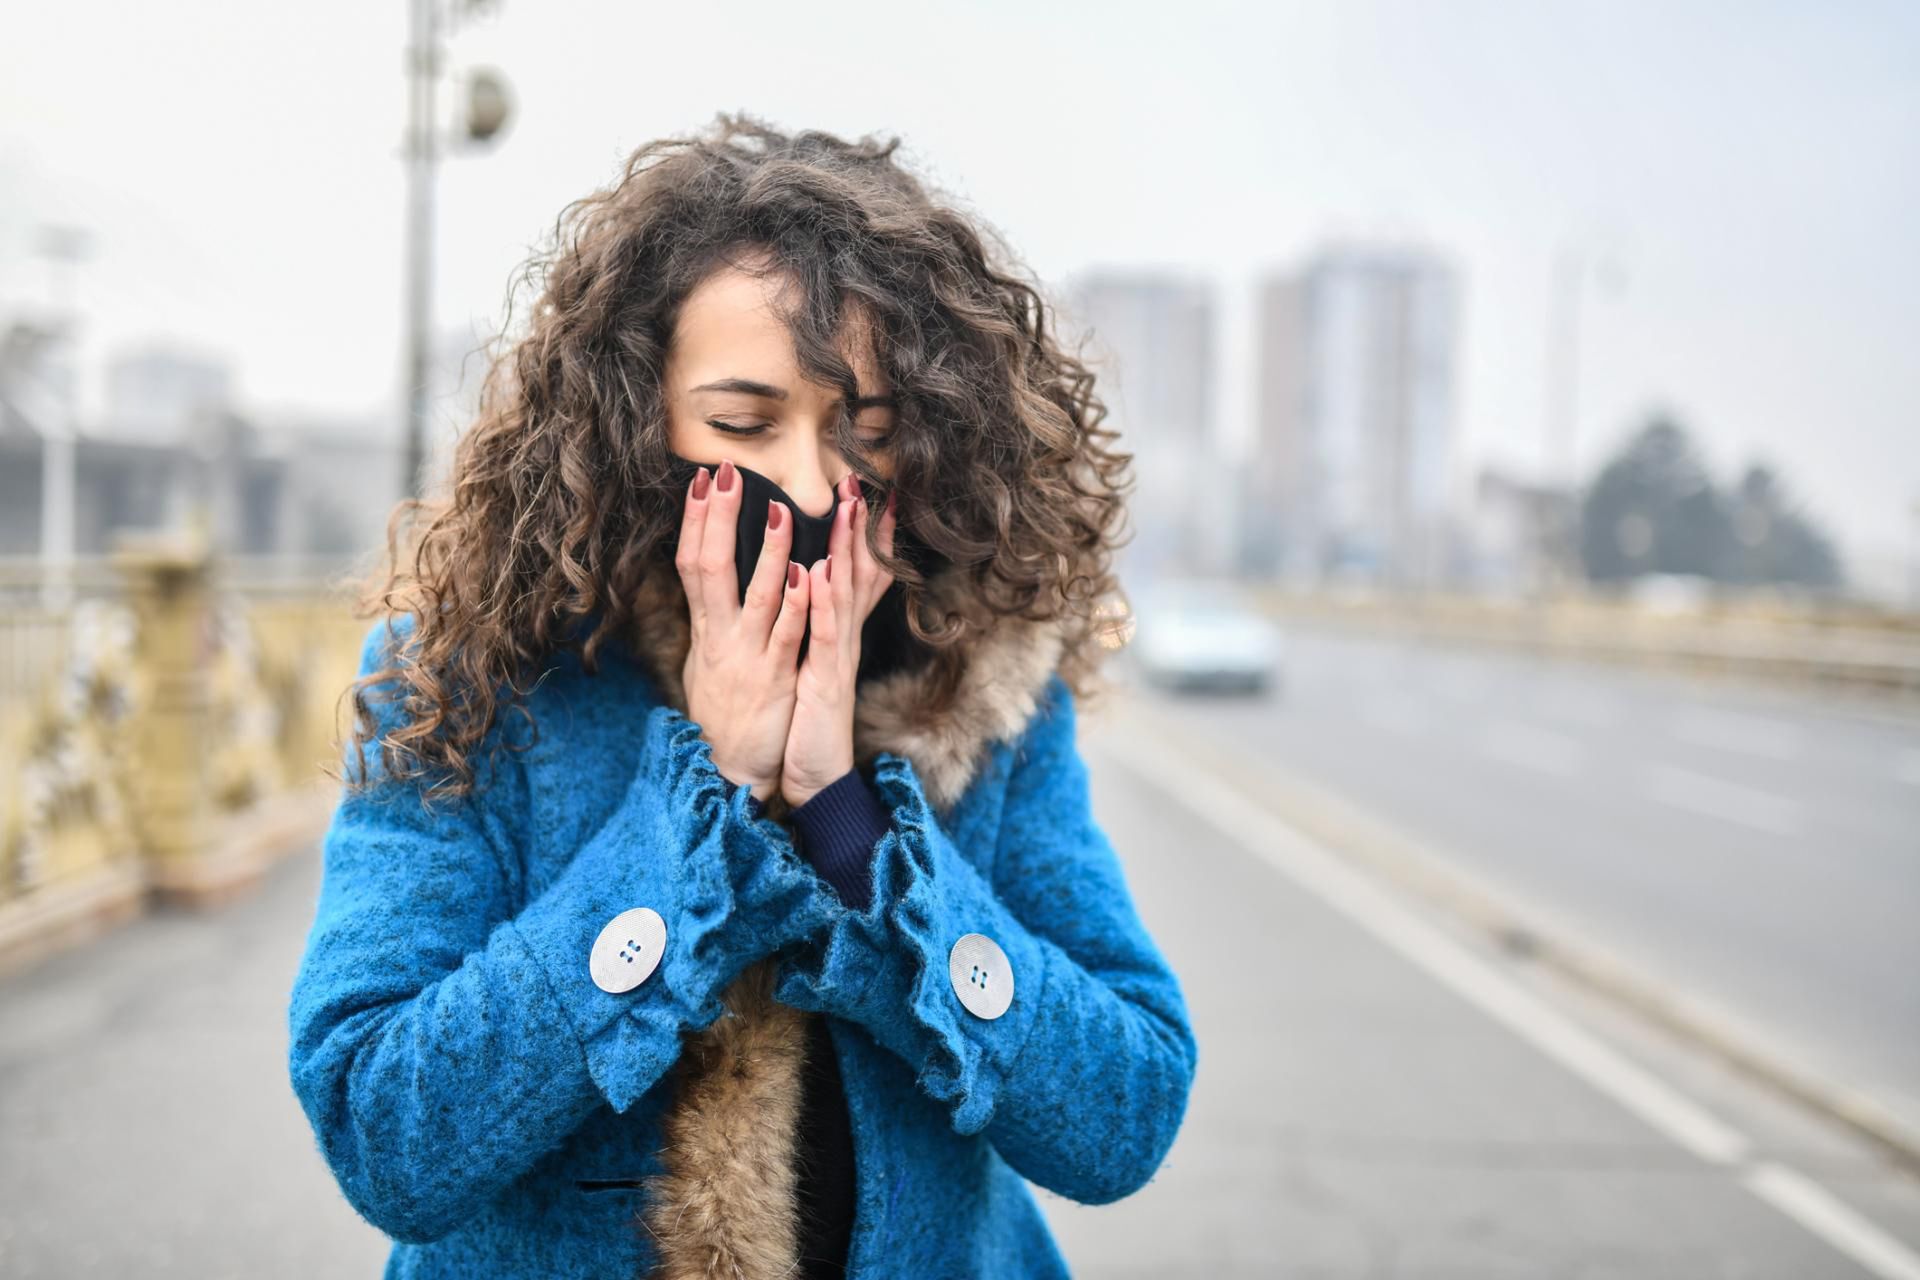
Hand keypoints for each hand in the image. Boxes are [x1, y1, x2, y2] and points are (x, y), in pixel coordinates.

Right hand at [675, 458, 811, 804]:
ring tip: (780, 510)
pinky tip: (806, 573)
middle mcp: (720, 637)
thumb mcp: (707, 661)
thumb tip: (708, 583)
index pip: (691, 563)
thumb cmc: (723, 714)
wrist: (731, 770)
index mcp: (706, 629)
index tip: (701, 479)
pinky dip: (797, 603)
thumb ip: (713, 620)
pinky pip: (788, 636)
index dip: (694, 520)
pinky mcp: (776, 679)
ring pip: (756, 595)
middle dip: (716, 518)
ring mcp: (748, 657)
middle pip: (709, 568)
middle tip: (724, 473)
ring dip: (767, 552)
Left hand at [780, 474, 897, 808]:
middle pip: (857, 571)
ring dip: (847, 549)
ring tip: (846, 507)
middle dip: (860, 524)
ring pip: (844, 593)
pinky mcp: (823, 680)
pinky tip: (814, 571)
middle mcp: (842, 637)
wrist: (814, 776)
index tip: (873, 491)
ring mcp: (836, 657)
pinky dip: (820, 602)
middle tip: (861, 480)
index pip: (858, 573)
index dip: (868, 533)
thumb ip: (818, 625)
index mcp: (837, 632)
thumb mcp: (816, 664)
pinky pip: (822, 635)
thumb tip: (812, 584)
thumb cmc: (809, 720)